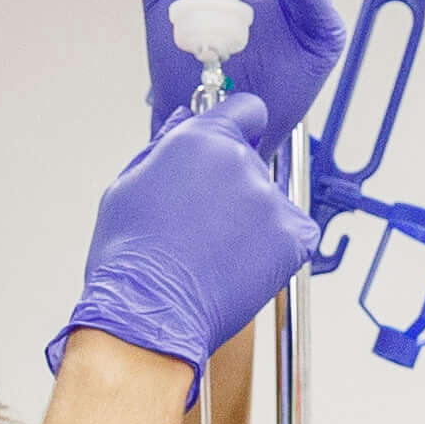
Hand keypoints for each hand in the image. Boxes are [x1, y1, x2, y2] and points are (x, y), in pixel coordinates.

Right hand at [58, 95, 315, 376]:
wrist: (149, 314)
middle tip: (202, 225)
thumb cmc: (129, 257)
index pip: (247, 109)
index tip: (235, 142)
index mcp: (202, 139)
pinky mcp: (293, 239)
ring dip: (252, 221)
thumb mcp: (129, 185)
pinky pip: (295, 236)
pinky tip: (240, 266)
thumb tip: (183, 120)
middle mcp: (241, 161)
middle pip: (252, 163)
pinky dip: (277, 250)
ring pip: (270, 203)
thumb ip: (165, 146)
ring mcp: (270, 200)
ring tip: (214, 254)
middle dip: (233, 186)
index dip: (240, 127)